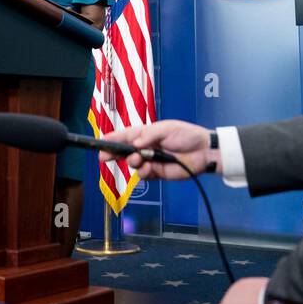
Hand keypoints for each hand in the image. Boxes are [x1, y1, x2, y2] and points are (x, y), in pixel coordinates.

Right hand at [97, 120, 213, 180]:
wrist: (203, 151)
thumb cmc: (186, 135)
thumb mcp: (166, 128)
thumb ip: (149, 135)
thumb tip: (136, 142)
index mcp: (146, 134)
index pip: (125, 135)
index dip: (112, 138)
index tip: (100, 142)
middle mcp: (145, 147)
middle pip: (124, 151)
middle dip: (113, 154)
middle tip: (104, 157)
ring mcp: (150, 161)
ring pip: (132, 164)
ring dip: (132, 161)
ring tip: (139, 158)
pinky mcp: (157, 173)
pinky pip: (144, 175)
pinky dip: (143, 172)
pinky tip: (149, 167)